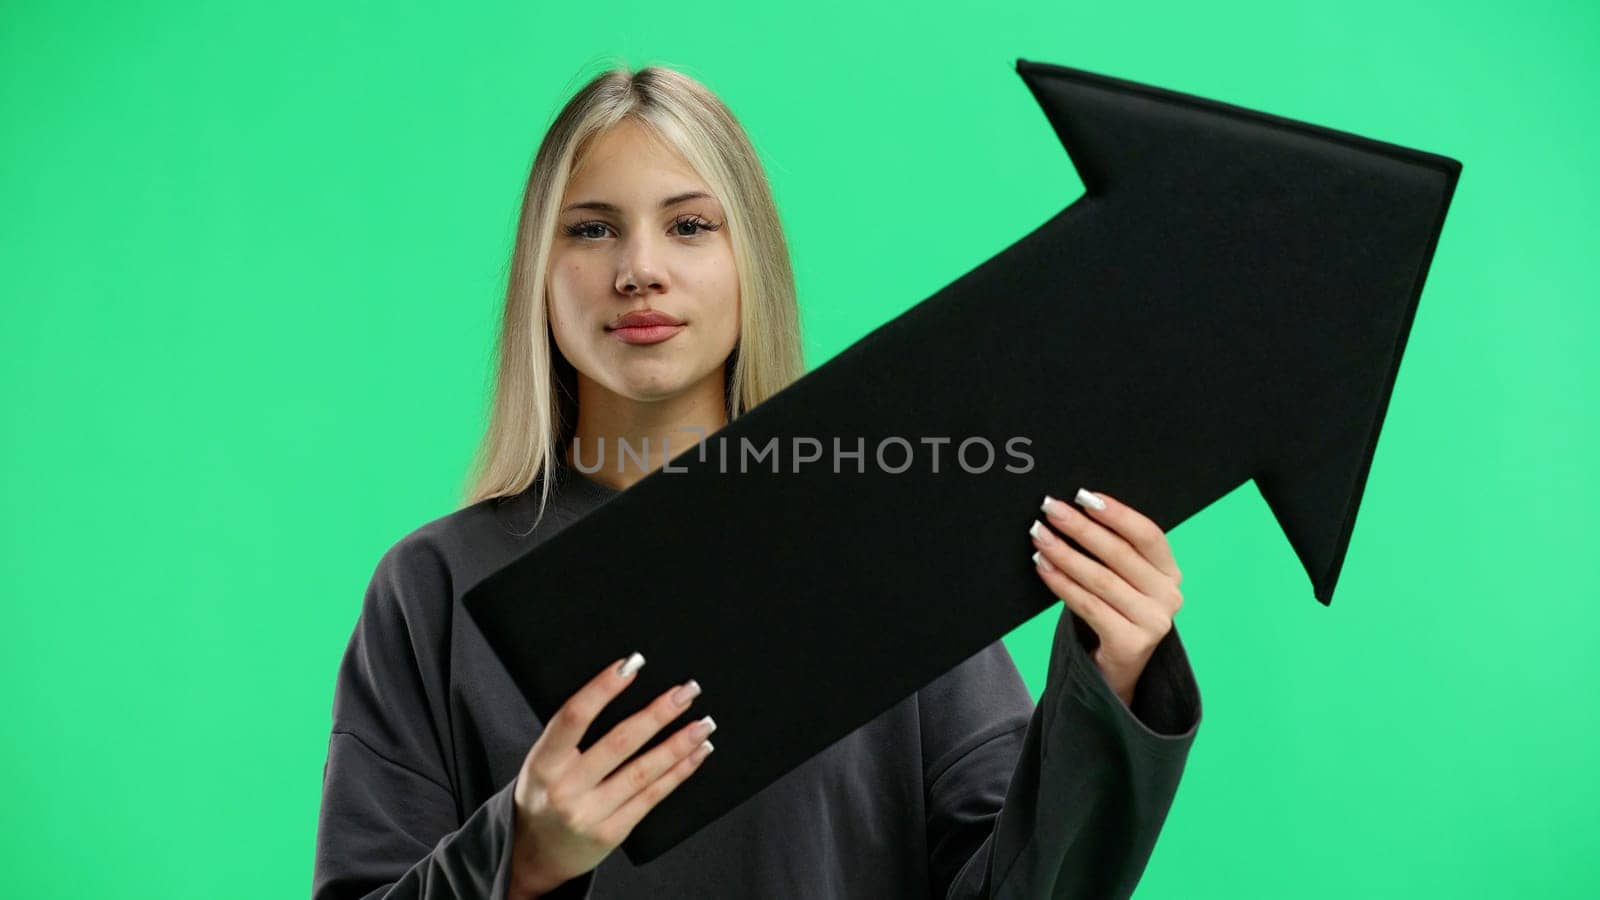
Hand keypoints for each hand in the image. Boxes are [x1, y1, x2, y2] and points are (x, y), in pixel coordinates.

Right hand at [507, 654, 716, 898]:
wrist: (537, 853)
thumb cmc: (545, 794)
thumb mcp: (543, 760)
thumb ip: (572, 733)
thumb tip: (621, 684)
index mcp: (543, 763)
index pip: (573, 717)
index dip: (602, 688)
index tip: (631, 664)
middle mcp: (565, 789)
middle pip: (619, 743)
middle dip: (658, 713)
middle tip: (686, 691)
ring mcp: (590, 814)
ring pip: (643, 772)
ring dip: (678, 744)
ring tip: (703, 723)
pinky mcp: (612, 833)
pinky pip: (651, 797)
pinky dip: (678, 773)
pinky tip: (696, 754)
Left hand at [1029, 488, 1184, 706]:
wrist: (1116, 669)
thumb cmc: (1114, 612)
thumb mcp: (1124, 580)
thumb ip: (1112, 551)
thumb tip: (1071, 513)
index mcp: (1170, 572)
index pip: (1148, 535)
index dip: (1117, 513)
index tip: (1084, 496)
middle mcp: (1169, 596)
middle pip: (1120, 554)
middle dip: (1080, 528)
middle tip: (1051, 509)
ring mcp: (1154, 622)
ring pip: (1101, 580)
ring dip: (1065, 554)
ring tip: (1040, 536)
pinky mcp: (1131, 643)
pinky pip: (1088, 606)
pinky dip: (1062, 584)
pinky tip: (1043, 567)